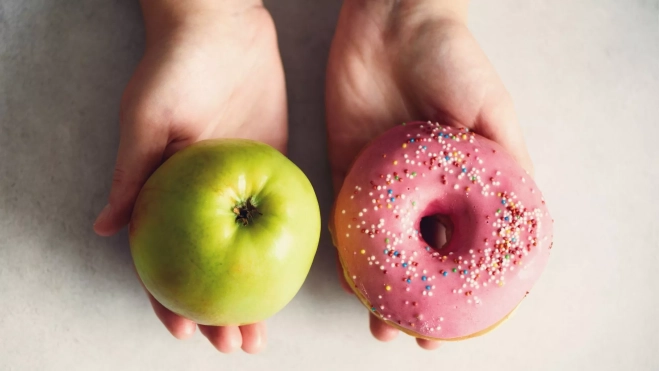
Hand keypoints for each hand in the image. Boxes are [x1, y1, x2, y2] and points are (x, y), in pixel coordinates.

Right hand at [93, 1, 285, 353]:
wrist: (221, 25)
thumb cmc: (173, 67)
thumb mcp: (146, 120)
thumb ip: (131, 175)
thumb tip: (103, 227)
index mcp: (168, 192)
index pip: (166, 258)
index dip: (172, 299)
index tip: (188, 332)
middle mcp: (204, 196)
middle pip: (211, 266)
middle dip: (221, 310)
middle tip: (239, 346)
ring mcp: (240, 183)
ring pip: (246, 251)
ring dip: (254, 293)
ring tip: (264, 331)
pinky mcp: (273, 164)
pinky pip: (278, 214)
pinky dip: (282, 249)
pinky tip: (292, 278)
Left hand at [326, 0, 532, 348]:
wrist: (394, 21)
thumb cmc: (453, 61)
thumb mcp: (493, 113)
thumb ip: (508, 164)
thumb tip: (523, 220)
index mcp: (458, 182)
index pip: (461, 247)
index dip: (460, 290)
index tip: (456, 325)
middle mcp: (420, 189)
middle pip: (416, 256)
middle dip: (412, 298)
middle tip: (405, 332)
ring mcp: (381, 181)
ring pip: (379, 246)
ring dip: (376, 286)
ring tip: (376, 320)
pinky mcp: (345, 166)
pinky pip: (343, 214)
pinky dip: (346, 248)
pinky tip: (349, 277)